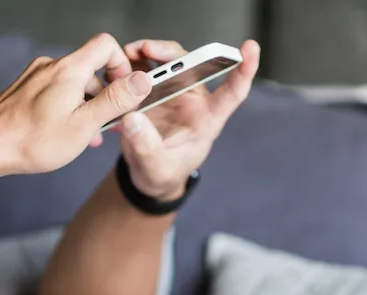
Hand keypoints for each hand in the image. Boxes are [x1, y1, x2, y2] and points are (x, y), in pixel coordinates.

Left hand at [0, 33, 152, 175]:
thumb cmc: (32, 141)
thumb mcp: (84, 124)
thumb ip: (115, 100)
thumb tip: (143, 80)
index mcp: (69, 70)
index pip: (105, 45)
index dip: (121, 66)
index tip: (124, 93)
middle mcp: (52, 66)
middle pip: (92, 68)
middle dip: (105, 95)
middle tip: (108, 124)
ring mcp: (37, 76)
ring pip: (75, 83)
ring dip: (87, 105)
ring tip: (86, 135)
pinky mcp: (26, 88)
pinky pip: (57, 91)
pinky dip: (69, 108)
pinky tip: (66, 132)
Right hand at [112, 39, 260, 200]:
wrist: (147, 173)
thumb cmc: (162, 172)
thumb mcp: (155, 168)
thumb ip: (146, 147)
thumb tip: (133, 119)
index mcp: (206, 120)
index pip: (231, 93)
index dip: (244, 70)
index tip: (251, 48)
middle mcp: (192, 101)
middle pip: (191, 66)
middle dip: (170, 53)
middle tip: (147, 48)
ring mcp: (172, 94)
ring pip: (167, 62)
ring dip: (146, 53)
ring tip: (125, 55)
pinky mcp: (153, 91)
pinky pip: (144, 69)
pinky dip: (130, 64)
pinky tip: (115, 67)